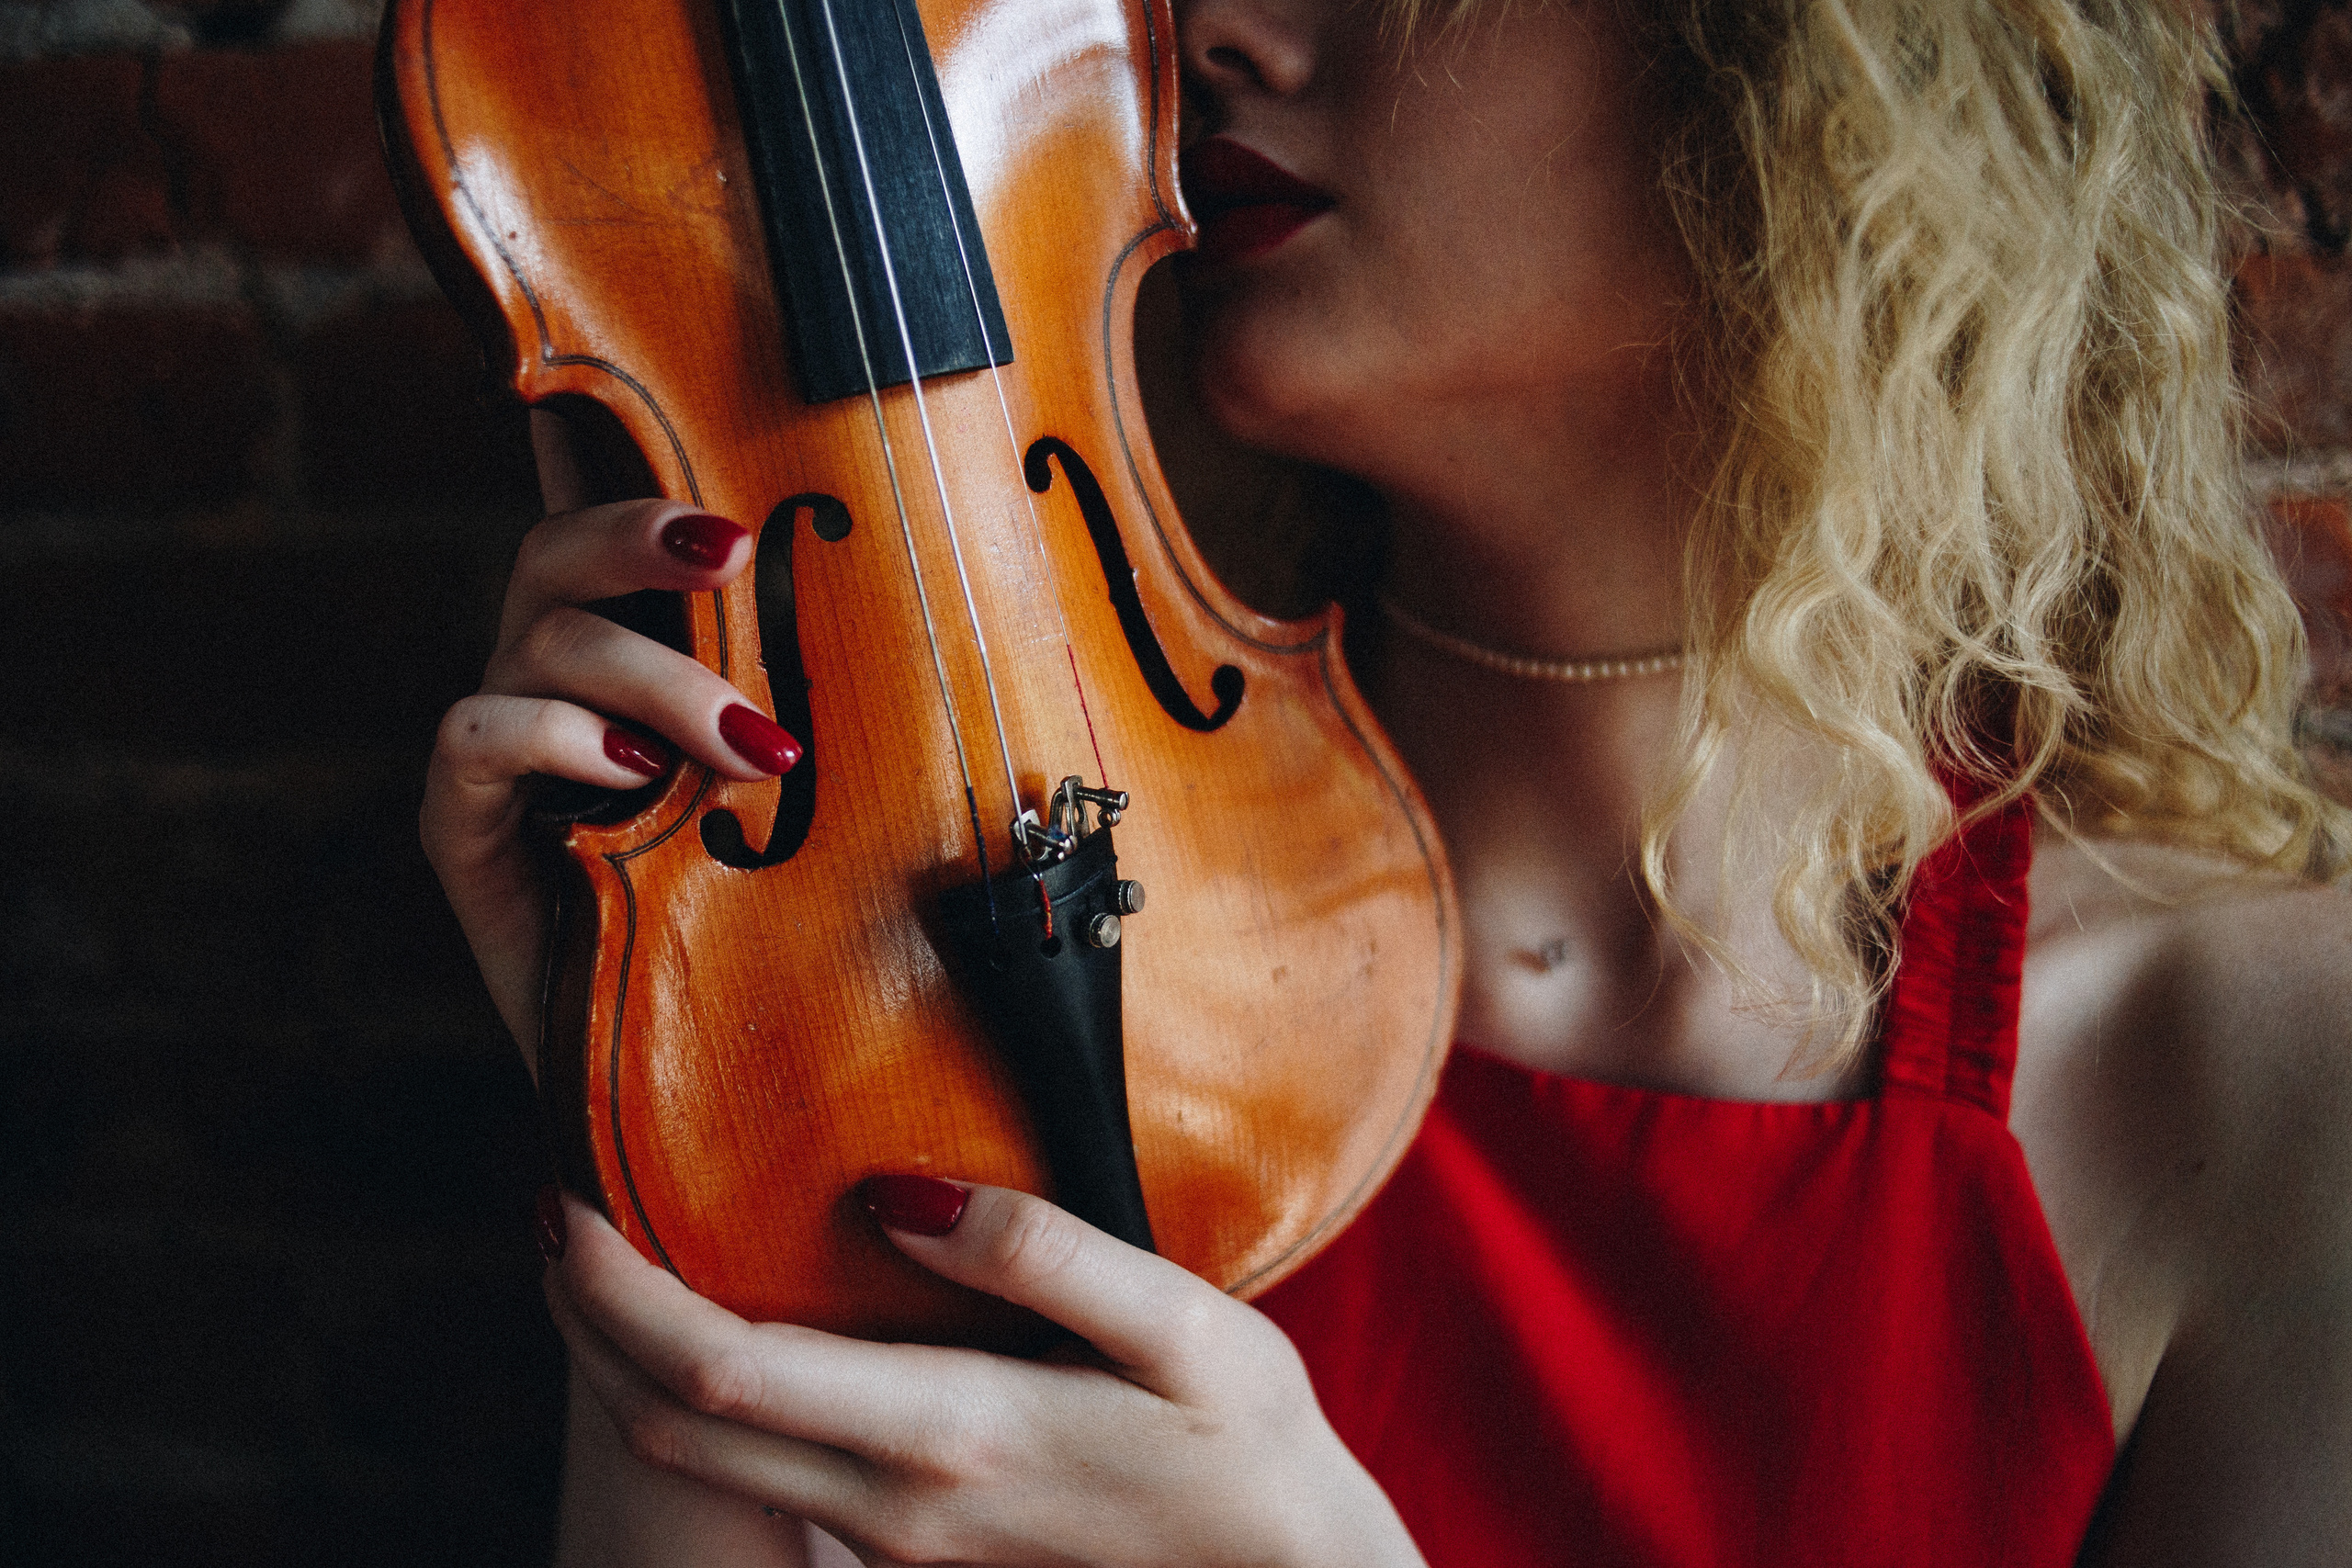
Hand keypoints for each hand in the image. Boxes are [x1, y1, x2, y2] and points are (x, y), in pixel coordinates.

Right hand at [419, 413, 799, 1059]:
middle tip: (736, 552)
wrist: (680, 1074)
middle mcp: (556, 678)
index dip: (622, 450)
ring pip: (539, 637)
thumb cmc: (759, 919)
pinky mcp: (461, 827)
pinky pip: (475, 737)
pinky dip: (555, 738)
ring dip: (654, 678)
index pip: (613, 522)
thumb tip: (937, 613)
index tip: (671, 402)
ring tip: (750, 749)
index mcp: (635, 650)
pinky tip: (632, 776)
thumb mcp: (814, 796)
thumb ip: (827, 703)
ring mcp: (503, 747)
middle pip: (561, 548)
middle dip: (646, 533)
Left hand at [544, 1179, 1423, 1567]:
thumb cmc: (1246, 1449)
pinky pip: (758, 1464)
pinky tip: (725, 1311)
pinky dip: (703, 1389)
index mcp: (946, 1434)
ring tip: (617, 1248)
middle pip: (672, 1423)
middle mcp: (892, 1501)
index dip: (612, 1288)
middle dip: (584, 1321)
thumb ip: (1040, 1254)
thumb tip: (897, 1197)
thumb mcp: (1181, 1327)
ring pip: (702, 1456)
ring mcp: (891, 1535)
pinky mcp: (907, 1540)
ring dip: (630, 1359)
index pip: (718, 1366)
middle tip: (555, 1205)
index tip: (562, 1195)